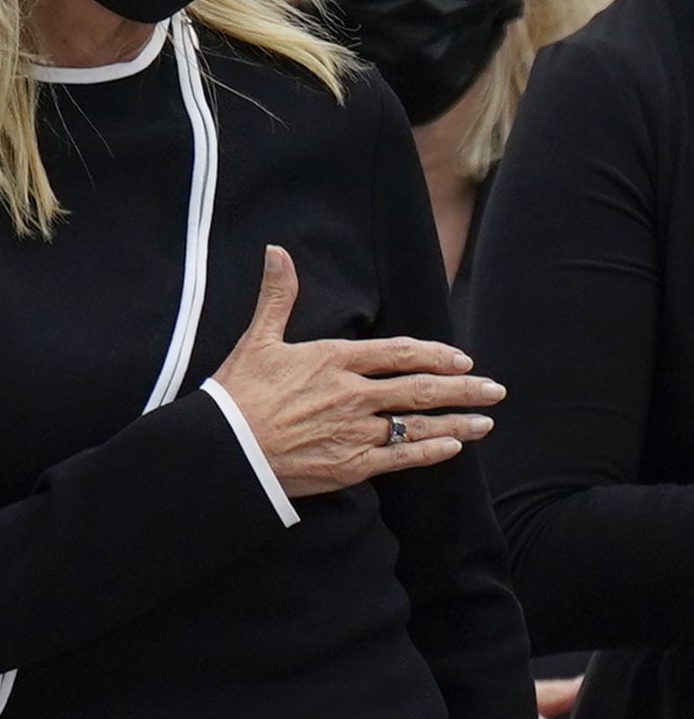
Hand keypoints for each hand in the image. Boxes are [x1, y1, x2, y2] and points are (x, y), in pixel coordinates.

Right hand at [209, 248, 498, 498]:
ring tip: (485, 421)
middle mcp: (352, 395)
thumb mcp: (257, 340)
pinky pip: (401, 457)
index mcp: (334, 361)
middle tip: (495, 389)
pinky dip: (429, 452)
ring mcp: (354, 431)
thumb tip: (276, 252)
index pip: (399, 353)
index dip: (434, 355)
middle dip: (463, 389)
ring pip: (418, 425)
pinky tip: (451, 448)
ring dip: (457, 422)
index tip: (461, 358)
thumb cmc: (236, 394)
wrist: (224, 449)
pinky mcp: (350, 465)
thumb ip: (277, 297)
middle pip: (420, 389)